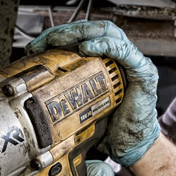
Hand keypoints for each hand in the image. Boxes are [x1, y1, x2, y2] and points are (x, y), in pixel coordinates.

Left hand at [26, 20, 160, 165]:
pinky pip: (125, 51)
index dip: (58, 36)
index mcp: (104, 61)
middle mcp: (118, 58)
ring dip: (81, 32)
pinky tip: (87, 48)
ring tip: (60, 41)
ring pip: (107, 32)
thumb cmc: (107, 127)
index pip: (81, 36)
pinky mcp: (143, 73)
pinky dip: (105, 45)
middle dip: (66, 31)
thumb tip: (31, 97)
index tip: (36, 46)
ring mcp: (131, 63)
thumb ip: (61, 99)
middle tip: (45, 41)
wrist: (130, 146)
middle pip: (92, 29)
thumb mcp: (77, 109)